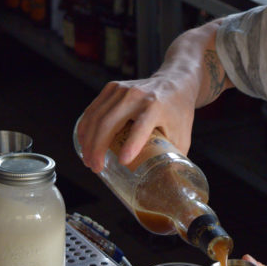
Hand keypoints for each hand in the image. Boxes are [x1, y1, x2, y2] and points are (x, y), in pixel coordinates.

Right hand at [76, 75, 196, 172]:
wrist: (176, 81)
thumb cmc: (179, 111)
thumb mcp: (183, 135)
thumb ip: (174, 158)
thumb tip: (167, 184)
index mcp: (157, 107)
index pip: (141, 127)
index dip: (132, 145)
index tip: (123, 162)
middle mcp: (137, 96)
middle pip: (109, 123)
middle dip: (97, 148)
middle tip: (95, 167)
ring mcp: (122, 90)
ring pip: (96, 117)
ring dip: (88, 141)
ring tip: (88, 160)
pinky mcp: (112, 88)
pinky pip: (93, 109)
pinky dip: (85, 127)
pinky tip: (84, 141)